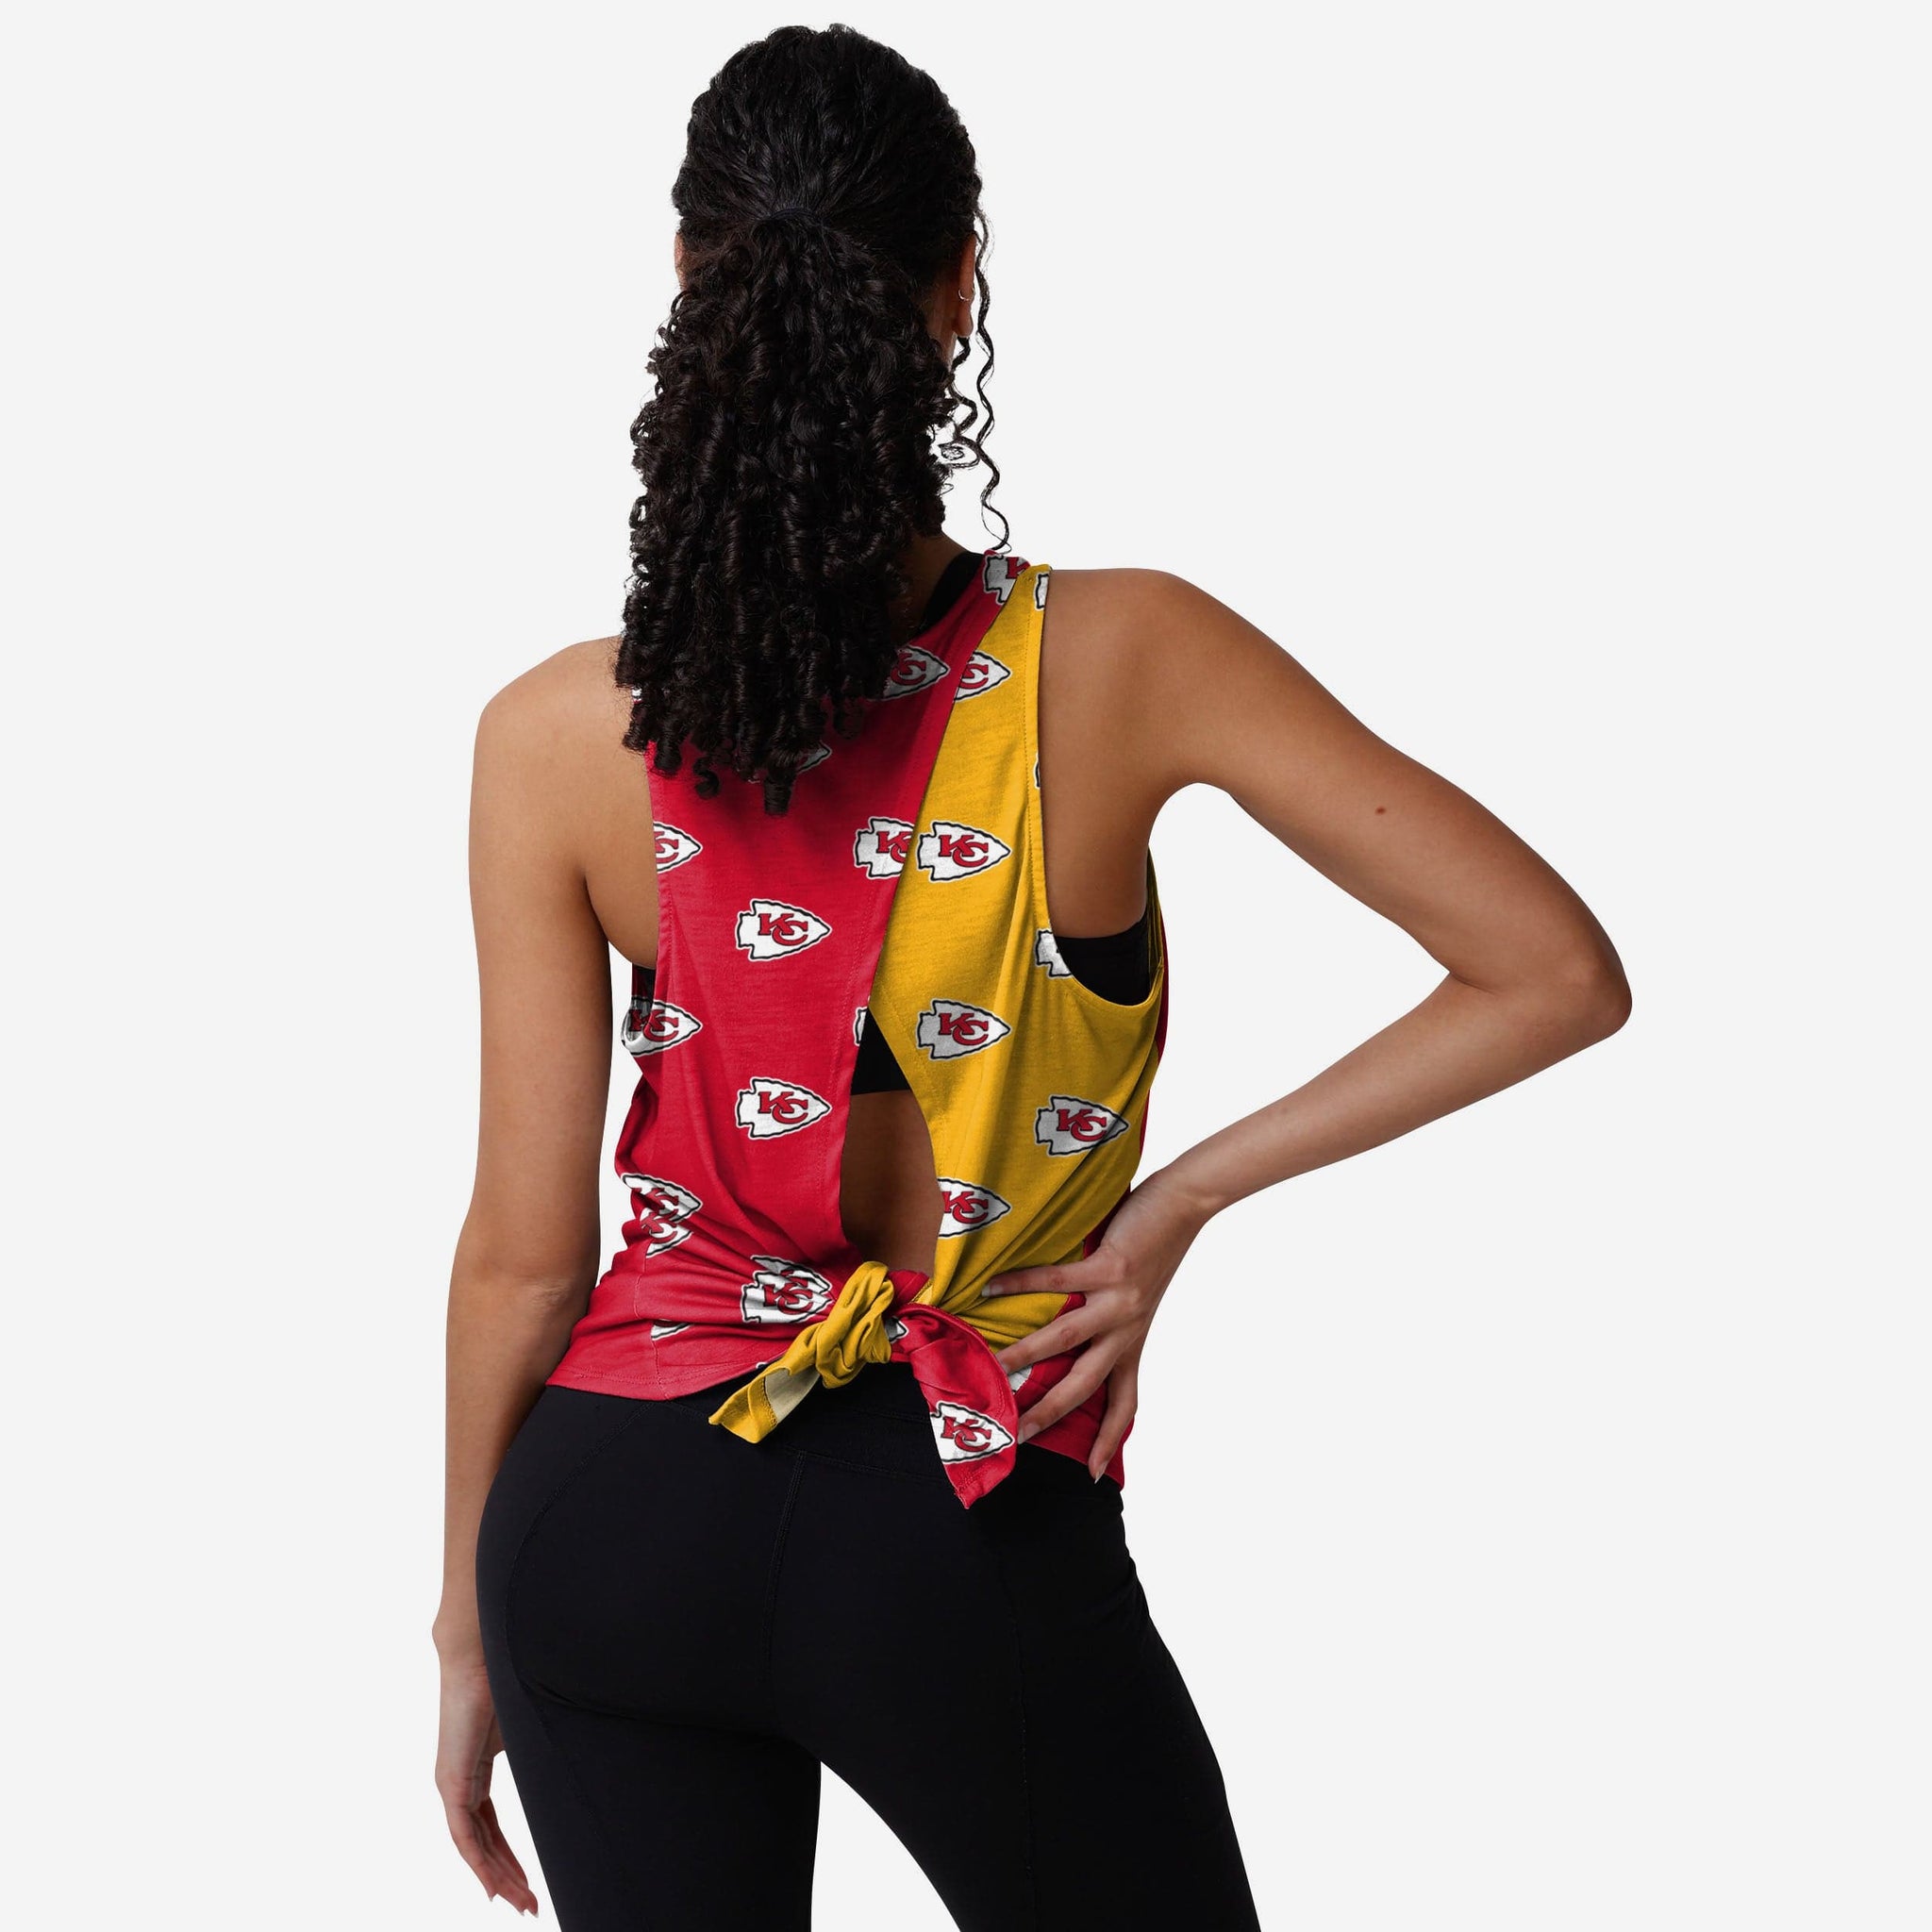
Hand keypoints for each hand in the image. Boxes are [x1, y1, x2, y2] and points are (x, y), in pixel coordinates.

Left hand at [435, 1639, 538, 1915]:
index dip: (509, 1856)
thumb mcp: (529, 1723)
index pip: (492, 1826)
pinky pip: (464, 1834)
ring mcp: (453, 1783)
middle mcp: (460, 1781)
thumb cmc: (506, 1674)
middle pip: (484, 1843)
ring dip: (498, 1876)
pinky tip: (493, 1885)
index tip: (528, 1881)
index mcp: (477, 1767)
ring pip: (474, 1846)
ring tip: (522, 1902)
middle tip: (531, 1904)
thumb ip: (541, 1746)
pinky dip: (479, 1862)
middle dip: (508, 1875)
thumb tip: (581, 1742)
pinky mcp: (451, 1780)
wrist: (481, 1651)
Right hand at [979, 1169, 1209, 1477]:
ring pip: (1065, 1338)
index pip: (1125, 1403)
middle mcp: (1126, 1329)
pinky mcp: (1110, 1268)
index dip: (1110, 1440)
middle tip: (1016, 1436)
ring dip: (1027, 1354)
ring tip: (994, 1367)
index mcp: (1133, 1340)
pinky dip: (1020, 1284)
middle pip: (1085, 1384)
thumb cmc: (1156, 1246)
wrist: (1185, 1206)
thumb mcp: (1138, 1297)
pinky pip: (1056, 1282)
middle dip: (1050, 1413)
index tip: (1093, 1474)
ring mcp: (1118, 1301)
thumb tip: (1066, 1324)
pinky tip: (991, 1288)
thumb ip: (1107, 1317)